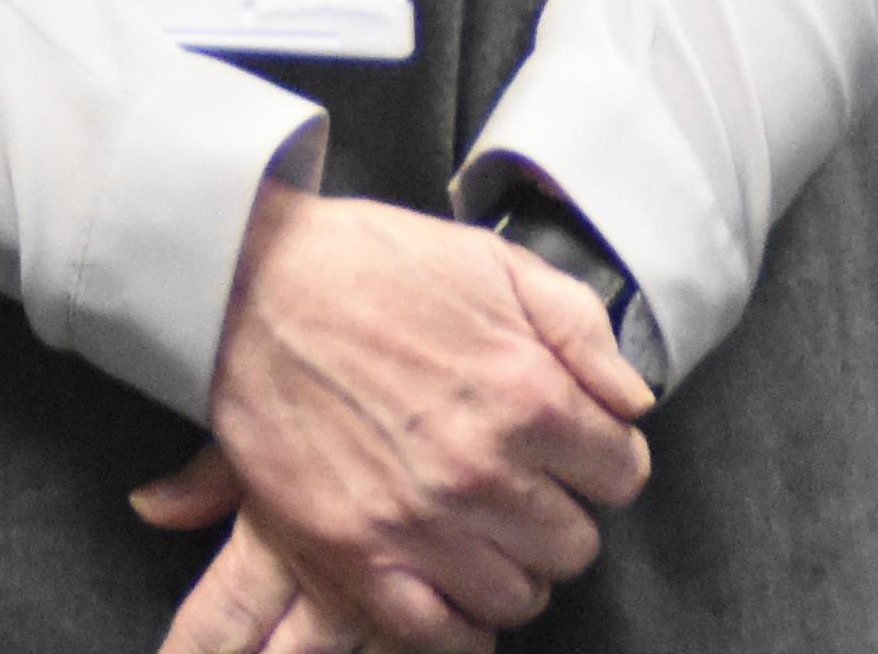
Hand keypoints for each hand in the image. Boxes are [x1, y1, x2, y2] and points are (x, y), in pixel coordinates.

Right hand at [165, 184, 651, 650]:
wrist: (246, 283)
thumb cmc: (369, 264)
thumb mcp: (493, 260)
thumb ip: (581, 328)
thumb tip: (631, 400)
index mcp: (527, 394)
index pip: (622, 474)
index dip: (601, 458)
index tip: (571, 449)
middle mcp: (482, 468)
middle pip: (574, 544)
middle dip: (556, 513)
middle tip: (518, 484)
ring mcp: (418, 520)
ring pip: (518, 595)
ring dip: (510, 566)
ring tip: (481, 528)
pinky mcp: (356, 554)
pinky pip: (438, 632)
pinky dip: (457, 624)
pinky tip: (451, 585)